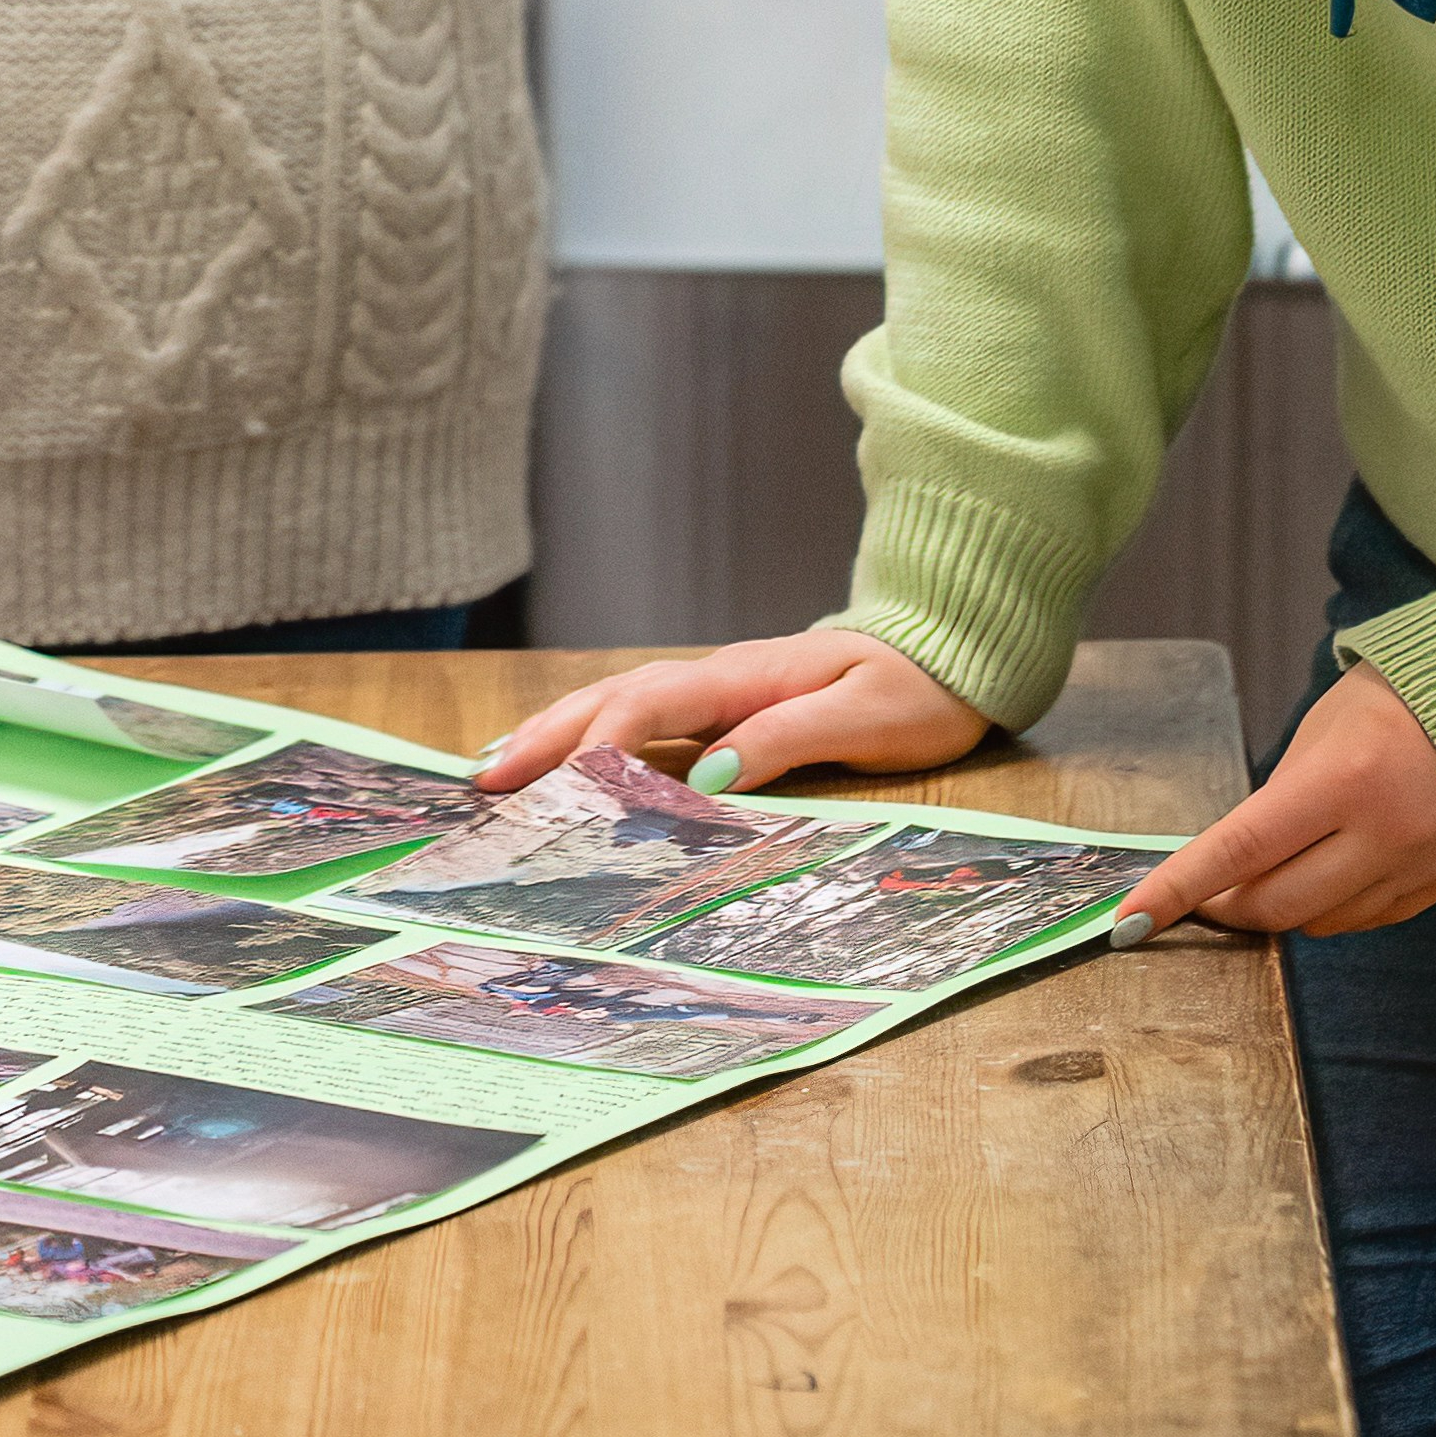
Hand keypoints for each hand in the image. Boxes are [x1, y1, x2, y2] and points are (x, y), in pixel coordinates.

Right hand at [470, 627, 985, 797]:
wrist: (951, 653)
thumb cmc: (916, 691)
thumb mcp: (863, 720)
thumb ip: (786, 740)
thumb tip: (708, 777)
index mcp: (746, 676)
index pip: (651, 702)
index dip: (595, 740)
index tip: (548, 783)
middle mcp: (721, 678)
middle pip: (616, 697)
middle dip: (549, 734)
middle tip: (485, 778)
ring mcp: (721, 692)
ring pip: (622, 706)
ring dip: (559, 734)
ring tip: (498, 768)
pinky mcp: (729, 711)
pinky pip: (648, 724)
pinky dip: (597, 740)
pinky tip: (569, 764)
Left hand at [1110, 666, 1435, 946]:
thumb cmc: (1396, 700)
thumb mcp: (1323, 730)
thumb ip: (1280, 799)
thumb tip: (1238, 863)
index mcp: (1343, 779)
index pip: (1240, 848)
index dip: (1179, 889)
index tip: (1130, 920)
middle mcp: (1382, 834)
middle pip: (1275, 904)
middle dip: (1225, 904)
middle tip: (1204, 890)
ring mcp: (1416, 870)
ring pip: (1319, 924)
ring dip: (1281, 905)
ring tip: (1277, 865)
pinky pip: (1364, 923)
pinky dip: (1331, 908)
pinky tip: (1330, 871)